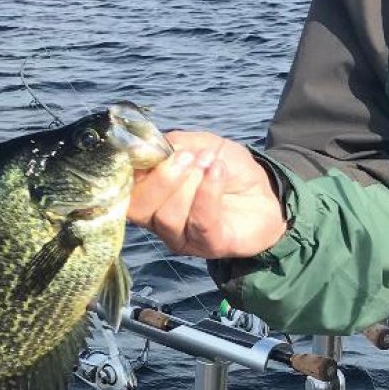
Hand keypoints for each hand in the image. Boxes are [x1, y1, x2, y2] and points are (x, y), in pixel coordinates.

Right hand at [127, 130, 287, 258]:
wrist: (266, 190)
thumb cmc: (226, 168)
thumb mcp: (200, 144)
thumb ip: (172, 144)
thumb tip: (142, 145)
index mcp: (150, 194)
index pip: (122, 190)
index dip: (127, 170)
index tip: (144, 149)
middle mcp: (158, 220)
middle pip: (138, 209)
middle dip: (161, 179)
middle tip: (188, 157)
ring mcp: (182, 236)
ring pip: (168, 217)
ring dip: (190, 184)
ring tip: (210, 162)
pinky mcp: (209, 245)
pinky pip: (200, 222)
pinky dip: (208, 193)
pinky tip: (218, 171)